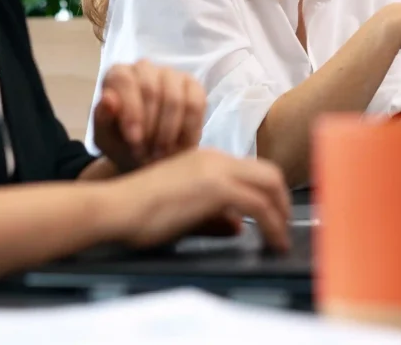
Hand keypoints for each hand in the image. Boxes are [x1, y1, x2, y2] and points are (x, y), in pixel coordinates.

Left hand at [93, 60, 205, 167]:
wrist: (149, 159)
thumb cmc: (124, 145)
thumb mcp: (107, 140)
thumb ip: (103, 119)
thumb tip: (108, 97)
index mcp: (117, 75)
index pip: (124, 80)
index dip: (130, 110)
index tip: (134, 139)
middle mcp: (144, 68)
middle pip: (150, 89)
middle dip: (149, 126)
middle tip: (147, 152)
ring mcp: (171, 75)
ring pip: (173, 98)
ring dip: (168, 131)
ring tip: (161, 152)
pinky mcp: (194, 86)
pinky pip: (195, 104)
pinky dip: (188, 130)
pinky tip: (181, 147)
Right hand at [112, 149, 291, 251]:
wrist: (116, 207)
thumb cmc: (138, 212)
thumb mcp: (182, 210)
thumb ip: (213, 216)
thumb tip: (240, 227)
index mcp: (205, 158)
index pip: (251, 170)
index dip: (269, 193)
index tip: (274, 215)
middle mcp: (215, 158)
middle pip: (269, 172)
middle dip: (283, 200)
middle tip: (284, 226)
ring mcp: (217, 170)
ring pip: (270, 184)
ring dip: (282, 213)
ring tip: (281, 238)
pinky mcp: (217, 188)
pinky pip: (260, 205)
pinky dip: (273, 224)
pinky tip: (273, 241)